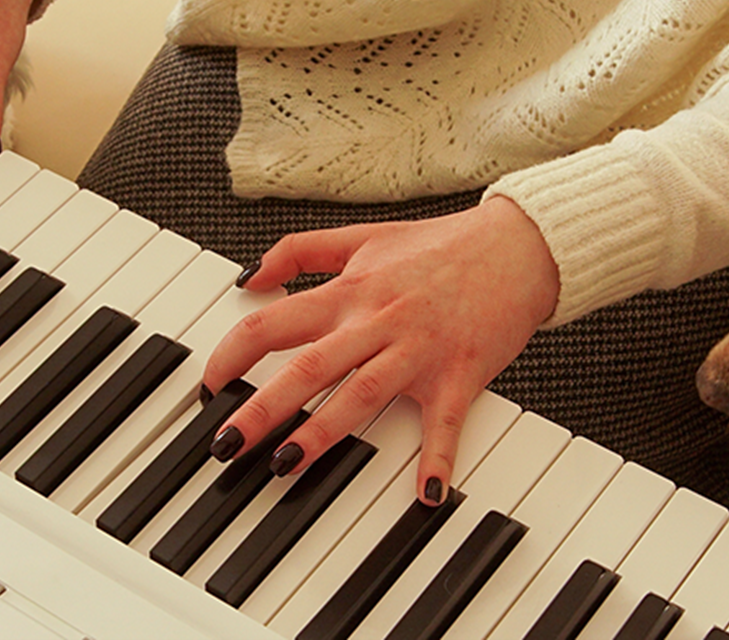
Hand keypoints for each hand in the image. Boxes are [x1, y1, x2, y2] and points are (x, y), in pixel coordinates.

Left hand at [201, 195, 560, 502]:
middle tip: (224, 442)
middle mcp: (379, 321)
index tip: (210, 382)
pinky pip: (446, 422)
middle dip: (262, 406)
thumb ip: (301, 250)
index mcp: (351, 291)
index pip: (276, 321)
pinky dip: (438, 459)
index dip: (234, 352)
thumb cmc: (442, 244)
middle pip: (309, 365)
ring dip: (323, 431)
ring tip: (285, 463)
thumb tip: (248, 274)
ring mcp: (419, 350)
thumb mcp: (364, 235)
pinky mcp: (461, 374)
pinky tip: (426, 494)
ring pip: (362, 393)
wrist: (518, 245)